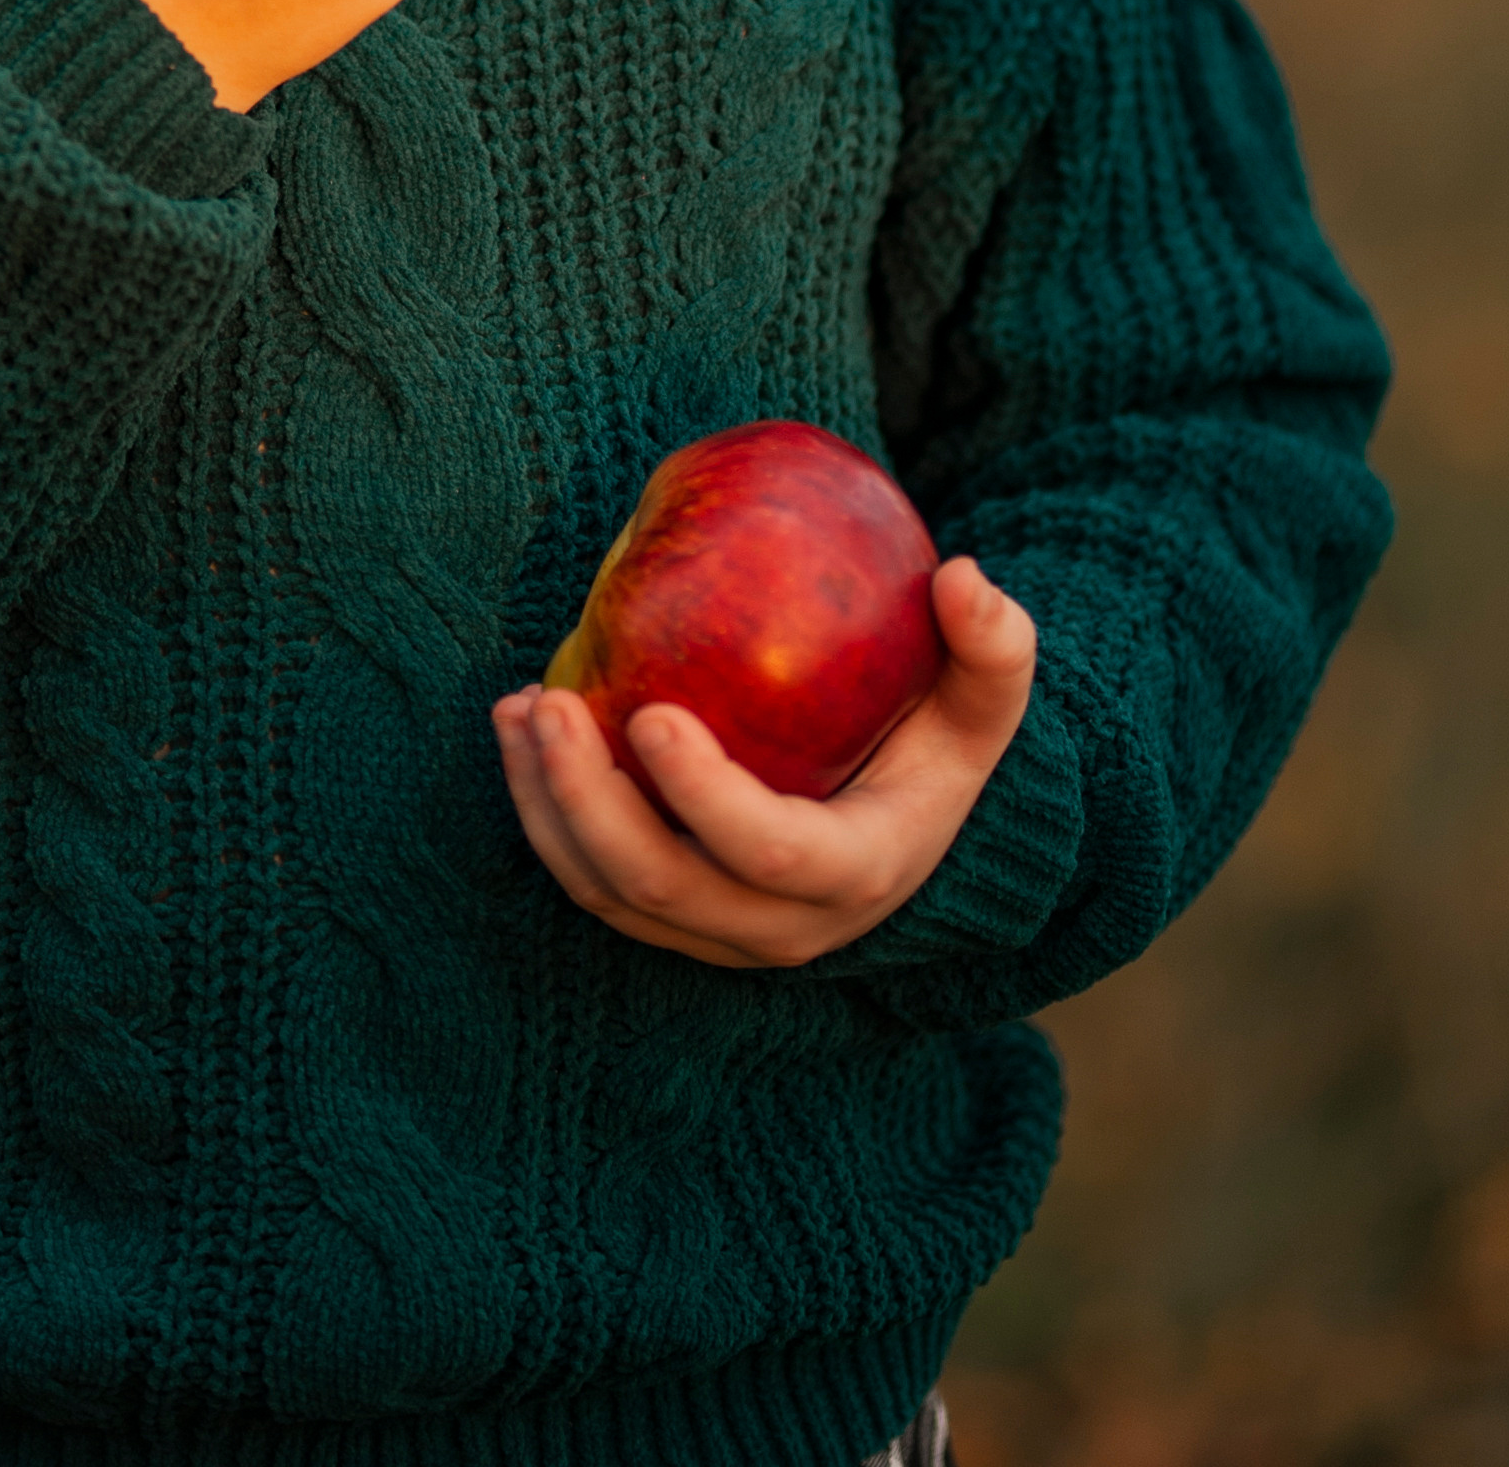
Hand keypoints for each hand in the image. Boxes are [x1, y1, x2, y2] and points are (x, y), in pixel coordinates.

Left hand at [490, 554, 1035, 966]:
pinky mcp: (671, 922)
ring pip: (610, 896)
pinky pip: (591, 884)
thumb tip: (962, 574)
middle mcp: (783, 927)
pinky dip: (542, 816)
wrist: (904, 823)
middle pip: (665, 888)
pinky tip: (518, 729)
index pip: (773, 855)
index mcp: (858, 872)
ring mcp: (719, 934)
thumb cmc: (936, 739)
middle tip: (548, 702)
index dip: (705, 797)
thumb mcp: (982, 699)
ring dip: (545, 809)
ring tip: (515, 708)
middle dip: (591, 801)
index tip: (649, 709)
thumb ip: (992, 644)